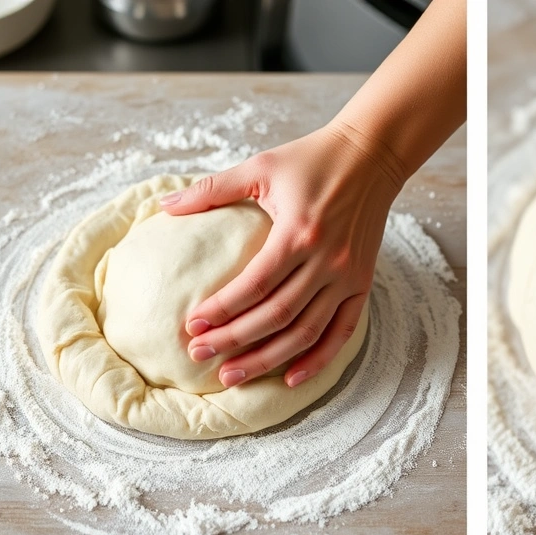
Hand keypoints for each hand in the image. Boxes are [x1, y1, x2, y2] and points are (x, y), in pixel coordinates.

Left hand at [159, 121, 404, 387]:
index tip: (192, 325)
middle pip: (277, 315)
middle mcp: (327, 260)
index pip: (255, 284)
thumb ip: (213, 189)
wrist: (371, 156)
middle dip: (234, 340)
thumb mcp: (260, 166)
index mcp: (299, 232)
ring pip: (306, 331)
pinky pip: (341, 331)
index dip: (222, 310)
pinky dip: (318, 359)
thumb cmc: (312, 158)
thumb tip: (164, 205)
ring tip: (232, 376)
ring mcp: (348, 276)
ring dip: (268, 358)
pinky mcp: (362, 283)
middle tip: (199, 355)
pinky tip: (291, 379)